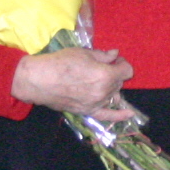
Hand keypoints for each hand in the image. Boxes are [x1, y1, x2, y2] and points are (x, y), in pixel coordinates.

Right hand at [10, 47, 134, 122]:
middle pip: (119, 82)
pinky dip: (119, 115)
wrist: (39, 80)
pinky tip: (130, 115)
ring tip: (98, 80)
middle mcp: (104, 91)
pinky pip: (107, 115)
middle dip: (114, 74)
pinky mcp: (87, 111)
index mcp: (105, 75)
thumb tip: (115, 55)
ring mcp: (96, 103)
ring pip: (113, 94)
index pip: (127, 70)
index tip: (113, 61)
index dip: (121, 64)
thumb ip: (103, 56)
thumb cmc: (60, 62)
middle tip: (101, 67)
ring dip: (111, 87)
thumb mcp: (84, 53)